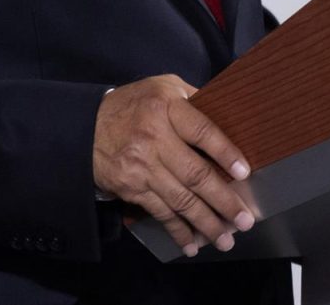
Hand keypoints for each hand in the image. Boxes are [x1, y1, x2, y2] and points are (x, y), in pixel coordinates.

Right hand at [92, 74, 255, 256]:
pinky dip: (177, 231)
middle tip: (244, 220)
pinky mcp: (132, 189)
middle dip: (223, 200)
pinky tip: (191, 244)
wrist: (85, 127)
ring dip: (205, 223)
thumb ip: (193, 98)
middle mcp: (155, 138)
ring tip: (225, 240)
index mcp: (167, 107)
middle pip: (195, 174)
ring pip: (180, 199)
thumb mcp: (163, 86)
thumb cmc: (134, 105)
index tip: (244, 173)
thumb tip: (228, 114)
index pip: (202, 131)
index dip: (225, 153)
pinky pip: (160, 212)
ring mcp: (142, 167)